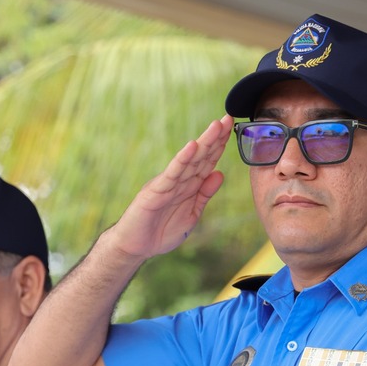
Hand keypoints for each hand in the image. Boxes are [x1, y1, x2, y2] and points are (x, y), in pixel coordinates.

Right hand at [109, 115, 231, 259]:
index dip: (219, 146)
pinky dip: (181, 160)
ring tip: (215, 126)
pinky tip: (191, 147)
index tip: (231, 128)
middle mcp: (178, 181)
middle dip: (214, 138)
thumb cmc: (161, 232)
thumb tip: (219, 174)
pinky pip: (171, 174)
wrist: (136, 247)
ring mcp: (166, 184)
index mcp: (188, 186)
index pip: (206, 162)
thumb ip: (204, 194)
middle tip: (227, 118)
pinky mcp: (155, 191)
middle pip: (199, 156)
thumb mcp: (191, 214)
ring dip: (202, 143)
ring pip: (188, 161)